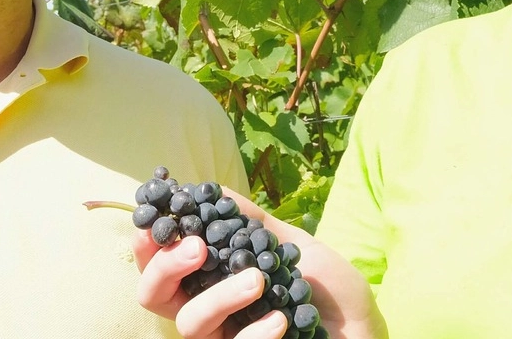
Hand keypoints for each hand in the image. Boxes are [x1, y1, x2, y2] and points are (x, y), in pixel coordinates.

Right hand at [134, 189, 386, 338]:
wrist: (363, 327)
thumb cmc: (324, 288)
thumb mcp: (289, 244)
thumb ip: (251, 221)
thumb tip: (211, 188)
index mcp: (209, 281)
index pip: (159, 266)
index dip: (149, 245)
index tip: (159, 222)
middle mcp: (208, 313)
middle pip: (154, 298)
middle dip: (166, 268)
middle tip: (197, 248)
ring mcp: (225, 338)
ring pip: (190, 325)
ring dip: (219, 296)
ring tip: (257, 279)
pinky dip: (255, 333)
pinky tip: (280, 318)